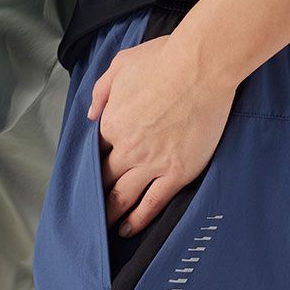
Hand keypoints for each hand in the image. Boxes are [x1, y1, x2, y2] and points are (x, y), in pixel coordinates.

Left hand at [88, 31, 236, 235]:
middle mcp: (126, 148)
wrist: (203, 65)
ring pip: (122, 198)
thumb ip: (101, 90)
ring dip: (110, 215)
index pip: (94, 152)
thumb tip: (90, 114)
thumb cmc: (166, 58)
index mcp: (111, 123)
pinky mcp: (176, 173)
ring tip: (103, 230)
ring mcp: (151, 164)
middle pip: (103, 179)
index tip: (90, 176)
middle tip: (87, 212)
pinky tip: (127, 230)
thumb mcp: (121, 65)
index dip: (92, 165)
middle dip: (94, 197)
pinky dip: (137, 220)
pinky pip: (152, 204)